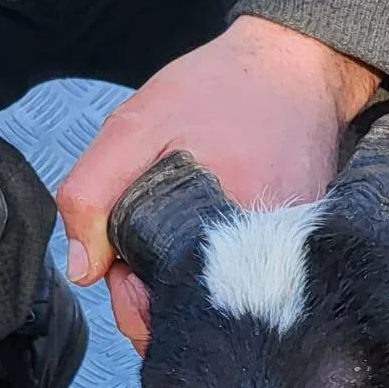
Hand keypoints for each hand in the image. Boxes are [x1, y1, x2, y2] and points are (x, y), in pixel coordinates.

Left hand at [58, 15, 381, 353]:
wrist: (302, 66)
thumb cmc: (220, 89)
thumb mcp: (135, 125)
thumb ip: (92, 195)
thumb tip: (83, 272)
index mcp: (217, 238)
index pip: (165, 319)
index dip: (130, 298)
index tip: (122, 261)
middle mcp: (264, 264)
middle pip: (197, 321)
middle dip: (159, 295)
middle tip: (149, 240)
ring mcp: (290, 264)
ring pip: (224, 309)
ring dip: (190, 285)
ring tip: (182, 232)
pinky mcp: (305, 258)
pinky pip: (253, 289)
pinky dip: (224, 273)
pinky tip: (213, 234)